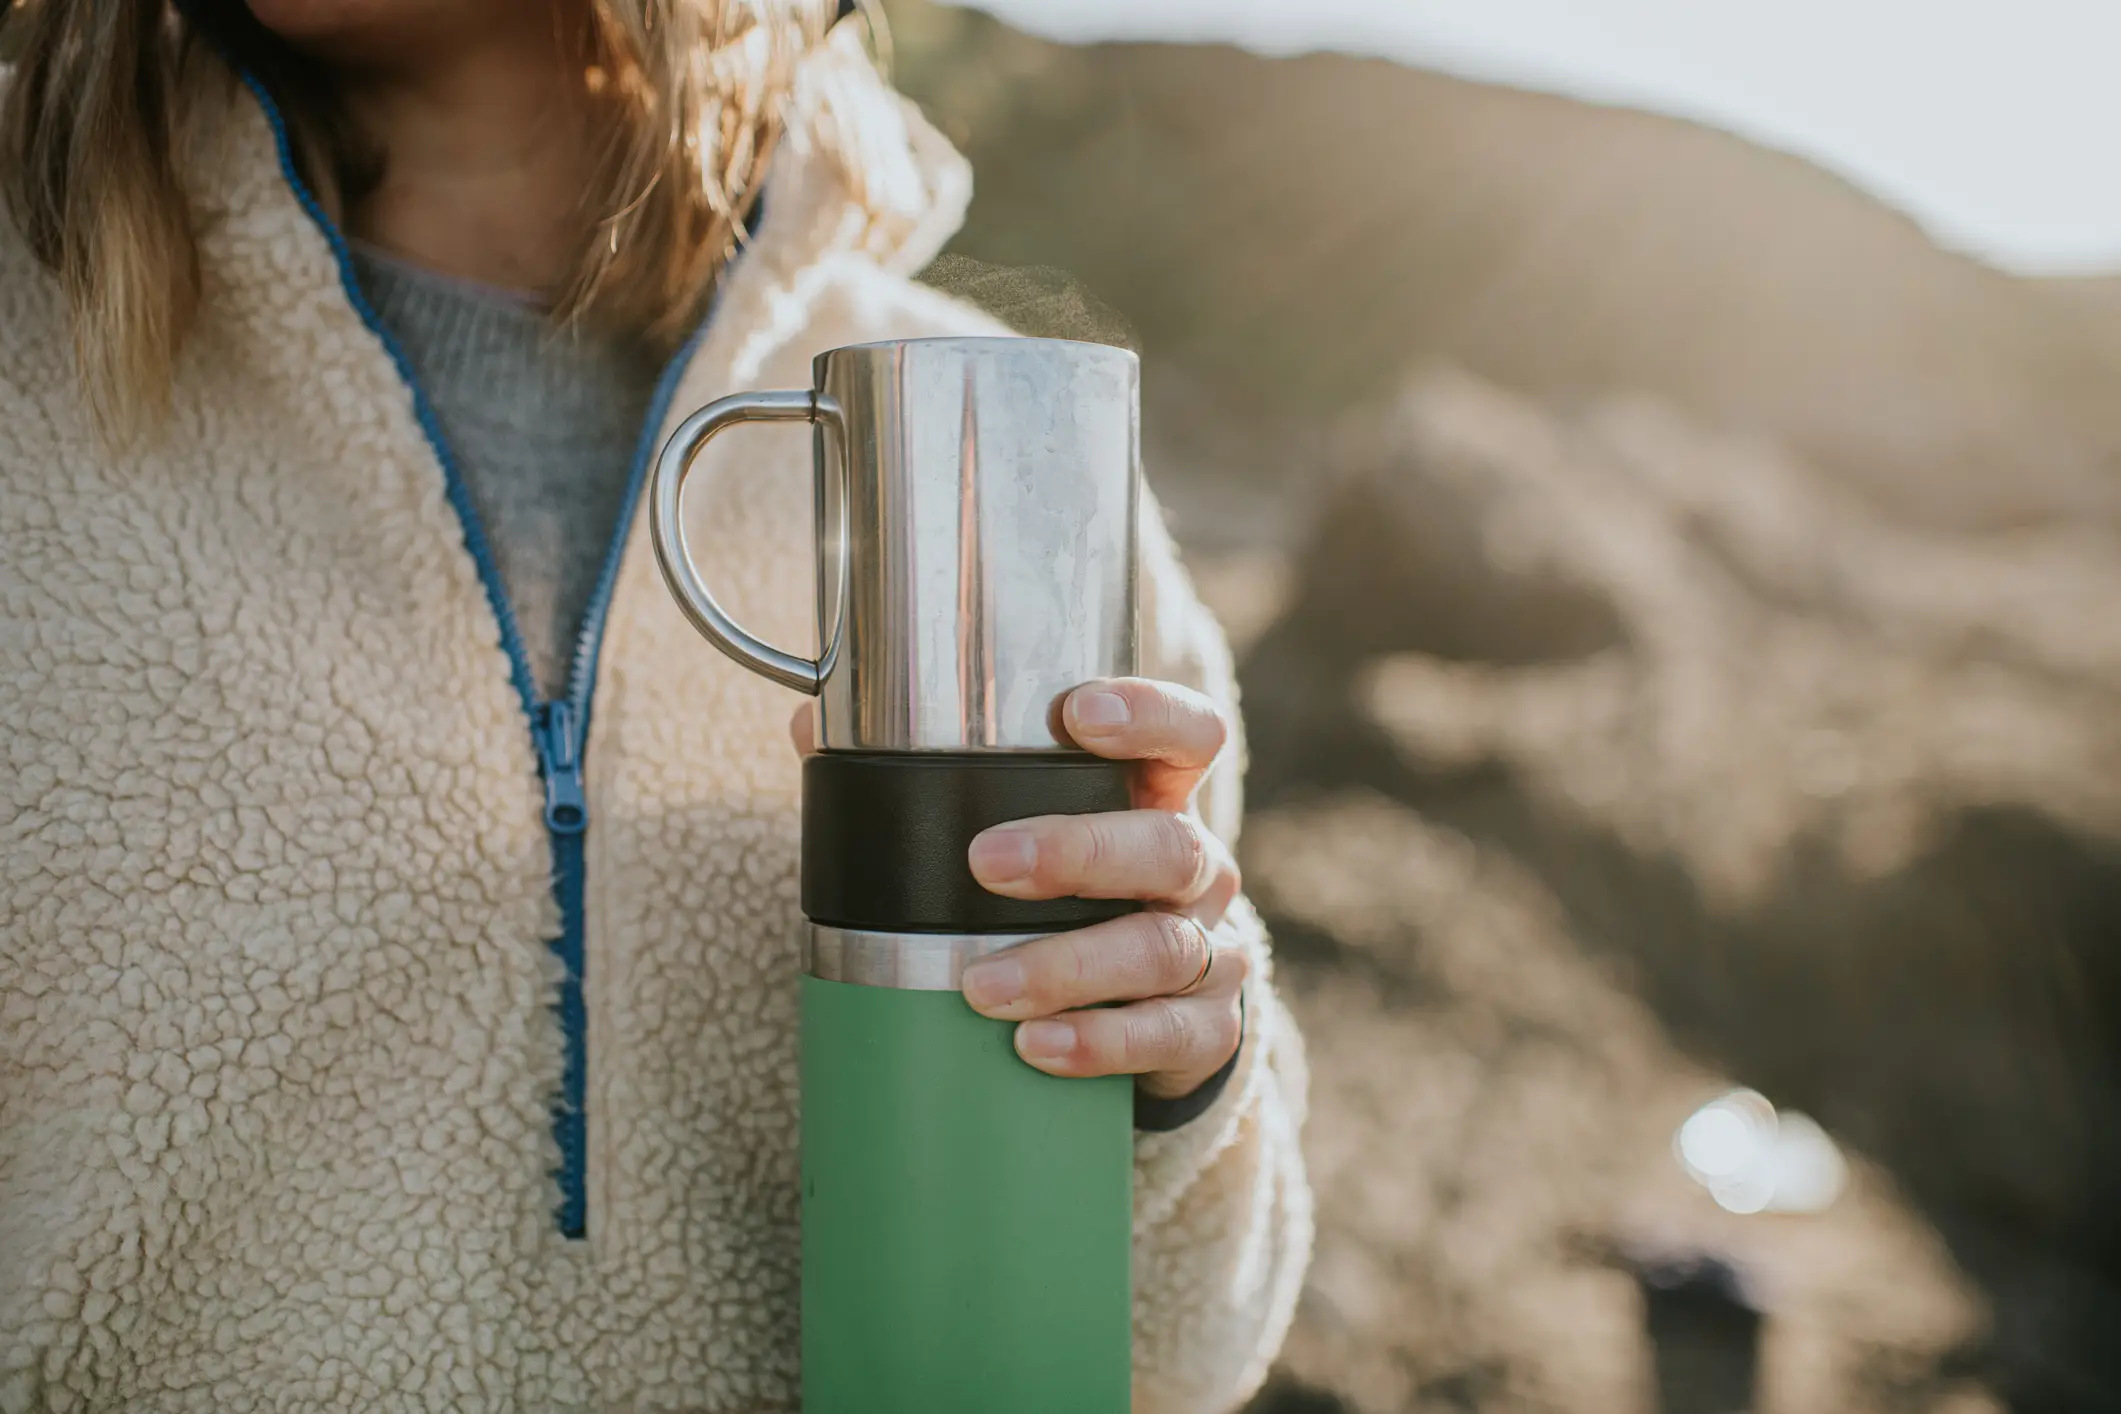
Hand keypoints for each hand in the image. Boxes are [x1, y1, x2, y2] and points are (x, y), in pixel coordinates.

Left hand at [786, 679, 1245, 1098]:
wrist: (1144, 1018)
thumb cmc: (1065, 902)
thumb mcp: (1018, 834)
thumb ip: (921, 777)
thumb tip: (811, 721)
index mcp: (1155, 799)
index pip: (1185, 734)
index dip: (1146, 714)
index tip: (1077, 713)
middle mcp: (1195, 868)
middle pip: (1169, 844)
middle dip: (1079, 851)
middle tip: (987, 862)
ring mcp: (1210, 950)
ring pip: (1162, 947)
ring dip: (1068, 965)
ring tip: (982, 986)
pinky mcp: (1207, 1031)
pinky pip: (1169, 1036)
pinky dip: (1100, 1042)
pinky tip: (1037, 1048)